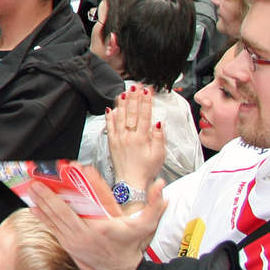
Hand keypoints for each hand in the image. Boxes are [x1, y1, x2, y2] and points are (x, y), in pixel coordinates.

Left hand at [28, 162, 166, 269]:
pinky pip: (52, 228)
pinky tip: (33, 207)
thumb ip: (155, 205)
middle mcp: (81, 235)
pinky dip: (42, 217)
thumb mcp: (145, 225)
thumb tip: (161, 185)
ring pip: (52, 219)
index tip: (64, 176)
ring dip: (41, 204)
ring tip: (31, 189)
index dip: (68, 192)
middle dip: (46, 195)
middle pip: (59, 212)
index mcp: (97, 228)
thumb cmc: (131, 246)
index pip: (79, 207)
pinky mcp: (68, 245)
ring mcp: (72, 241)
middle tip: (35, 180)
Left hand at [106, 85, 163, 200]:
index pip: (144, 115)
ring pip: (120, 117)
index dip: (146, 101)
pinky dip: (110, 117)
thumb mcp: (159, 155)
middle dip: (134, 98)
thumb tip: (159, 122)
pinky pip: (110, 127)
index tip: (147, 91)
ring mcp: (119, 139)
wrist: (131, 183)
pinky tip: (111, 108)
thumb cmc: (146, 170)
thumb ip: (159, 137)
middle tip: (135, 86)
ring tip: (124, 92)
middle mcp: (129, 136)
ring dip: (122, 103)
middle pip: (132, 113)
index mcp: (142, 138)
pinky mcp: (112, 143)